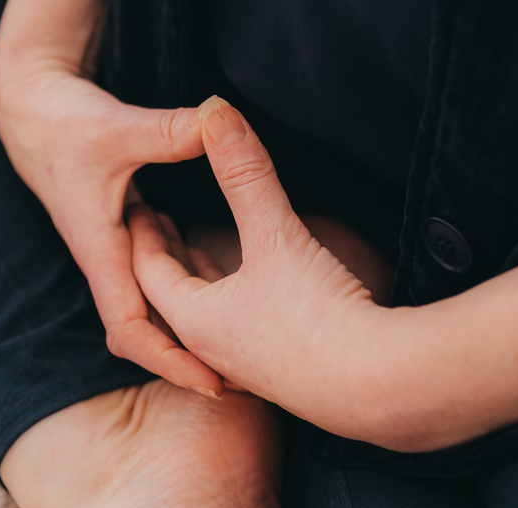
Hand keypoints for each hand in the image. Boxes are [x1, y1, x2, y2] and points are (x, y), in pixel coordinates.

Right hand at [0, 0, 224, 398]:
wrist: (30, 113)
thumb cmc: (62, 124)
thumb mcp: (117, 128)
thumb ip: (167, 132)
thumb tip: (217, 125)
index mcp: (100, 252)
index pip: (131, 329)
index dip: (169, 361)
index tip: (213, 382)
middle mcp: (107, 261)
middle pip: (143, 334)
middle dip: (186, 360)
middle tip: (243, 381)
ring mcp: (116, 251)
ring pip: (151, 309)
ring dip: (187, 330)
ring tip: (240, 349)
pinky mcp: (124, 235)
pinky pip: (155, 280)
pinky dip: (184, 290)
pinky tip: (220, 285)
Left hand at [131, 97, 387, 438]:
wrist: (377, 388)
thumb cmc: (316, 316)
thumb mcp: (276, 234)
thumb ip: (245, 172)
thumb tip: (215, 108)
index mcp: (194, 320)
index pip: (148, 270)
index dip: (143, 233)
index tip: (140, 202)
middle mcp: (211, 349)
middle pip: (172, 297)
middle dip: (164, 257)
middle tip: (158, 222)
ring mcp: (245, 367)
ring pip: (206, 317)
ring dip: (197, 283)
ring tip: (195, 254)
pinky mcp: (281, 374)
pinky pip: (239, 330)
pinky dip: (230, 302)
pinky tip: (250, 294)